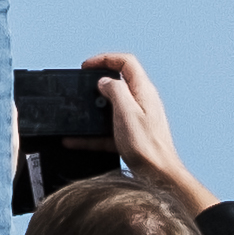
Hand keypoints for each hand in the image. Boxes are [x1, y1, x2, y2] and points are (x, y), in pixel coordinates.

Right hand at [88, 51, 214, 214]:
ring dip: (92, 110)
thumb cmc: (146, 145)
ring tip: (76, 112)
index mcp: (143, 91)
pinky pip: (107, 130)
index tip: (87, 66)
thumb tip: (104, 81)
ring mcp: (137, 119)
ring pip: (110, 108)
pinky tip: (75, 140)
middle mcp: (142, 102)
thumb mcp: (126, 112)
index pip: (126, 63)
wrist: (158, 175)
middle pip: (118, 83)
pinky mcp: (131, 137)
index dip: (105, 59)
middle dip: (97, 83)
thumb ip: (115, 91)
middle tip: (81, 86)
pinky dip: (91, 133)